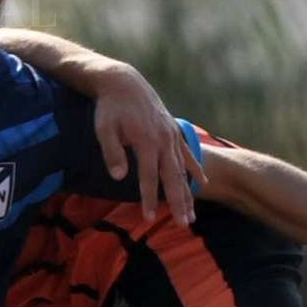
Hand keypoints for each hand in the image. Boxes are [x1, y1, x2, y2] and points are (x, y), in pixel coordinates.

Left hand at [91, 63, 203, 223]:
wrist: (124, 82)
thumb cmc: (110, 107)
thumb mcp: (104, 128)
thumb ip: (112, 152)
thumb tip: (119, 177)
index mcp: (146, 141)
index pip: (149, 176)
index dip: (148, 198)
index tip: (148, 218)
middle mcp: (163, 140)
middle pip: (172, 177)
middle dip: (178, 202)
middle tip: (183, 224)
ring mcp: (171, 135)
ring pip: (182, 169)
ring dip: (187, 192)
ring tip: (192, 214)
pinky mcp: (173, 130)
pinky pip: (187, 153)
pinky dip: (195, 168)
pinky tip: (203, 182)